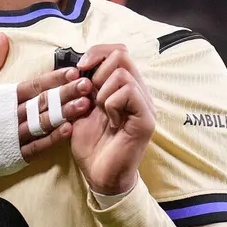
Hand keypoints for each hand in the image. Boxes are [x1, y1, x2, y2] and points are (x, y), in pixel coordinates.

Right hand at [0, 33, 95, 160]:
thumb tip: (3, 37)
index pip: (33, 85)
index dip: (55, 78)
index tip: (74, 70)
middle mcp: (7, 116)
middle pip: (43, 102)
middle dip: (67, 93)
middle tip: (89, 85)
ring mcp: (10, 138)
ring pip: (43, 124)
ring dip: (66, 113)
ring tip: (85, 105)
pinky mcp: (10, 157)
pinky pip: (35, 148)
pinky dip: (52, 140)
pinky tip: (68, 131)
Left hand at [69, 44, 155, 195]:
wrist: (100, 175)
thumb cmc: (92, 145)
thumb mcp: (81, 110)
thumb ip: (83, 88)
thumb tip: (80, 66)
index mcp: (125, 87)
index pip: (119, 51)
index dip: (98, 52)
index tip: (81, 67)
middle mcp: (139, 92)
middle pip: (122, 55)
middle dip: (99, 71)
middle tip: (92, 96)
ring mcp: (145, 105)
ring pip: (123, 74)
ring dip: (103, 91)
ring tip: (102, 111)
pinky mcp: (146, 119)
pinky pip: (128, 92)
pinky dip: (111, 103)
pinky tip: (111, 121)